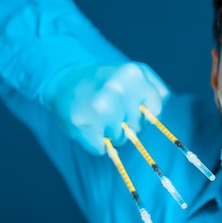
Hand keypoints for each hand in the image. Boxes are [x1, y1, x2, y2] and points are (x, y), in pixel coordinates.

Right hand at [42, 61, 169, 154]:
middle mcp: (118, 89)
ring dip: (110, 133)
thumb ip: (156, 91)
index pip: (155, 112)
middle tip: (110, 107)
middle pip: (137, 128)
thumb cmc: (105, 80)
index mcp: (134, 73)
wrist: (64, 79)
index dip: (143, 113)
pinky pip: (102, 149)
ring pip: (120, 140)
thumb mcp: (134, 73)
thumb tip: (158, 118)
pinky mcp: (83, 124)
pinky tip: (88, 125)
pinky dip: (96, 142)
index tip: (131, 106)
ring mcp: (100, 108)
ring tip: (97, 114)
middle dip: (126, 123)